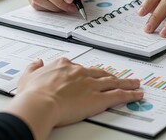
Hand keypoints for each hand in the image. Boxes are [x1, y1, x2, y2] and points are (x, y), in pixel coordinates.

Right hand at [6, 58, 142, 139]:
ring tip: (135, 83)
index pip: (78, 68)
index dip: (86, 73)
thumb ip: (33, 68)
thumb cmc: (32, 93)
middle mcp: (79, 72)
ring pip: (113, 81)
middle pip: (100, 73)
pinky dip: (130, 94)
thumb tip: (37, 62)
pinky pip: (118, 95)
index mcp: (64, 66)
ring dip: (126, 82)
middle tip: (119, 77)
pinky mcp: (98, 98)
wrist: (39, 103)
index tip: (89, 75)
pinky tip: (137, 94)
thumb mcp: (27, 76)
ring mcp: (90, 84)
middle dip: (111, 75)